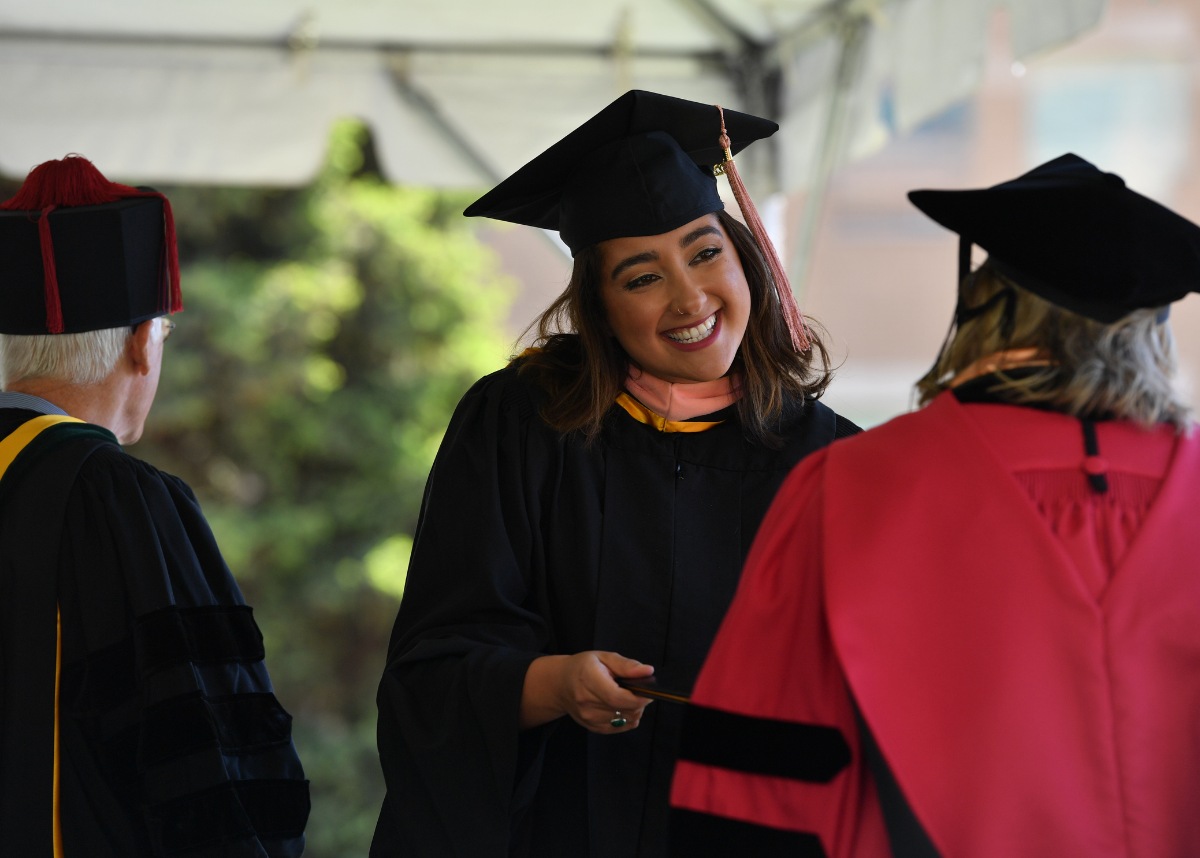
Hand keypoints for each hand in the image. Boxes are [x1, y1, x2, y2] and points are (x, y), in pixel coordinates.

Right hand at [520, 651, 654, 732]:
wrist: (561, 685)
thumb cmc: (583, 667)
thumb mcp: (604, 657)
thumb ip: (627, 665)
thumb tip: (647, 671)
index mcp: (589, 680)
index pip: (618, 697)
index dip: (638, 698)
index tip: (649, 692)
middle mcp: (587, 703)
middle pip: (625, 710)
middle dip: (639, 702)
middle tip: (638, 690)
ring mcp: (589, 718)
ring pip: (626, 720)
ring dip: (634, 710)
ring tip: (627, 696)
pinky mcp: (593, 727)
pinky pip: (621, 727)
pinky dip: (627, 717)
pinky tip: (621, 706)